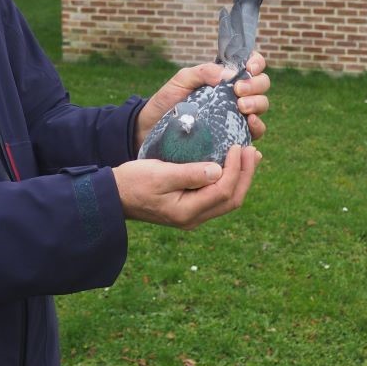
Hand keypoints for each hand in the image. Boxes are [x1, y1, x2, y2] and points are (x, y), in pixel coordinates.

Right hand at [114, 145, 260, 229]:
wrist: (113, 197)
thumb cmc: (132, 181)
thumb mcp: (159, 173)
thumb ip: (189, 174)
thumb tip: (219, 171)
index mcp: (187, 211)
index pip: (223, 191)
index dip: (236, 169)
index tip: (238, 146)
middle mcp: (193, 218)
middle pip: (232, 200)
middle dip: (245, 175)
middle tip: (253, 151)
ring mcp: (192, 216)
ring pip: (227, 201)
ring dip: (240, 178)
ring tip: (249, 157)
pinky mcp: (188, 208)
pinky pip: (217, 197)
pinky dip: (229, 181)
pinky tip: (230, 166)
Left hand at [134, 52, 269, 149]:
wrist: (153, 128)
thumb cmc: (168, 101)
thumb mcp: (182, 80)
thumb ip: (203, 71)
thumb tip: (229, 74)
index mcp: (226, 78)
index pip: (252, 65)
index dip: (257, 63)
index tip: (249, 68)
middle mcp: (236, 95)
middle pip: (262, 85)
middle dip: (255, 85)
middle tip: (238, 91)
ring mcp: (237, 115)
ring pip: (262, 106)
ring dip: (257, 104)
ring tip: (242, 107)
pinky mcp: (235, 136)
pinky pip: (255, 131)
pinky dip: (257, 126)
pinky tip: (249, 123)